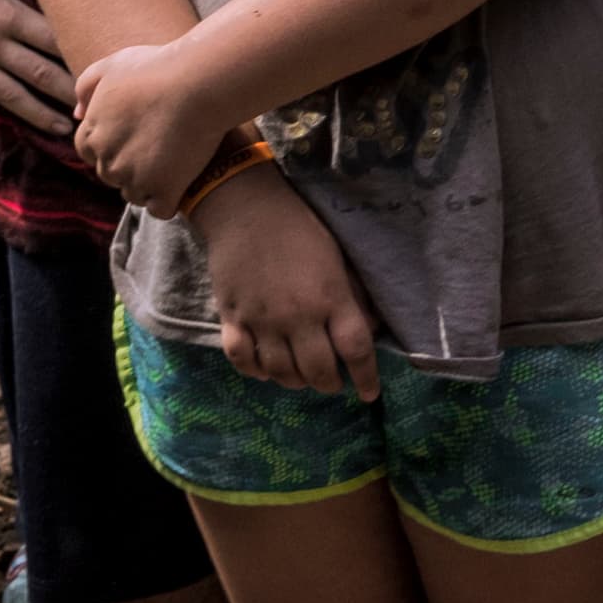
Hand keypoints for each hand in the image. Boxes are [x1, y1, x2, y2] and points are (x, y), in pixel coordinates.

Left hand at [70, 39, 233, 216]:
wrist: (200, 81)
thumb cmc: (161, 67)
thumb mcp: (114, 65)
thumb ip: (86, 86)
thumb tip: (78, 114)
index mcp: (94, 133)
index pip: (91, 151)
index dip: (114, 142)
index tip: (139, 131)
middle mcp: (108, 160)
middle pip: (114, 175)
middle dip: (132, 165)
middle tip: (161, 144)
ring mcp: (135, 178)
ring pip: (137, 194)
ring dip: (152, 183)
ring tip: (177, 159)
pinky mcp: (163, 190)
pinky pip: (161, 208)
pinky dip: (172, 198)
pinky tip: (185, 179)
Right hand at [192, 166, 381, 402]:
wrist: (247, 208)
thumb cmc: (301, 226)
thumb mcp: (338, 256)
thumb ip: (353, 294)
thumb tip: (371, 327)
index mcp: (331, 297)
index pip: (356, 350)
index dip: (367, 377)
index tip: (370, 394)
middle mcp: (297, 317)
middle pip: (318, 371)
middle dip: (330, 384)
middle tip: (333, 382)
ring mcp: (262, 321)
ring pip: (280, 373)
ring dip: (295, 382)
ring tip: (303, 377)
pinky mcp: (231, 320)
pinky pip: (243, 361)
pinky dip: (256, 372)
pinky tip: (266, 369)